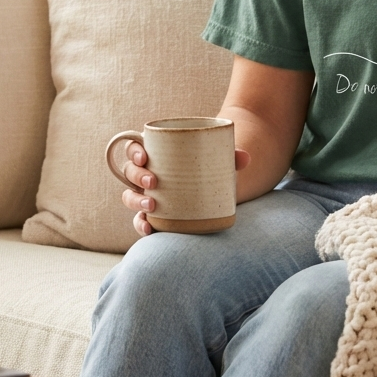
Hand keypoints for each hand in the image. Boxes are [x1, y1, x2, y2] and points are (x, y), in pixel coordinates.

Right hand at [122, 142, 251, 236]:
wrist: (213, 187)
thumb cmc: (210, 167)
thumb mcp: (219, 160)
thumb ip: (231, 157)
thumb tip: (246, 158)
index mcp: (156, 153)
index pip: (135, 147)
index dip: (134, 151)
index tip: (145, 156)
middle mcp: (147, 173)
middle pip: (130, 172)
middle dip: (137, 176)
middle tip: (153, 182)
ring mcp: (148, 194)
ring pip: (130, 196)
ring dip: (135, 201)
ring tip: (151, 206)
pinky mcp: (155, 214)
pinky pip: (140, 219)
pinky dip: (141, 224)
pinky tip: (149, 229)